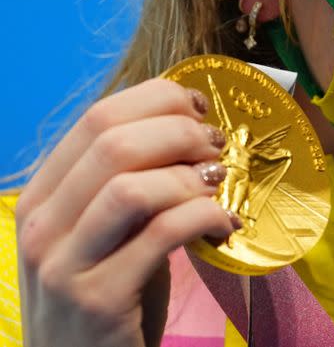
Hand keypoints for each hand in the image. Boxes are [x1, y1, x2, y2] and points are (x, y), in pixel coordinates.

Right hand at [15, 79, 238, 346]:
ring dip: (190, 176)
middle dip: (180, 132)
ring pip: (131, 187)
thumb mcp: (108, 231)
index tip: (200, 108)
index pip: (97, 117)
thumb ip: (131, 182)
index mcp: (42, 194)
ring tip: (220, 184)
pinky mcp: (98, 299)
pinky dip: (205, 217)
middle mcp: (41, 223)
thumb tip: (192, 129)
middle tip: (218, 146)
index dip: (158, 100)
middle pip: (114, 142)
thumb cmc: (108, 294)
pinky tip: (225, 224)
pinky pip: (161, 234)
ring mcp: (63, 264)